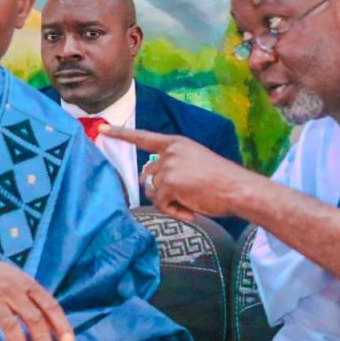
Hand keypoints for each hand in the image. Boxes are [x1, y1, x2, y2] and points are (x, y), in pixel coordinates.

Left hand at [100, 126, 262, 220]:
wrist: (238, 188)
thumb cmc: (221, 180)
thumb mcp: (195, 162)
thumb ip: (174, 165)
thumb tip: (152, 183)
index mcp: (176, 143)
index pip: (143, 137)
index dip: (121, 134)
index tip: (102, 128)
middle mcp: (169, 152)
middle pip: (147, 176)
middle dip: (159, 191)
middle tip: (182, 199)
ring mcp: (168, 167)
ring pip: (154, 192)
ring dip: (168, 203)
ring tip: (190, 204)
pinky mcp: (169, 183)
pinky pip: (161, 205)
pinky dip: (174, 212)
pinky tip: (191, 211)